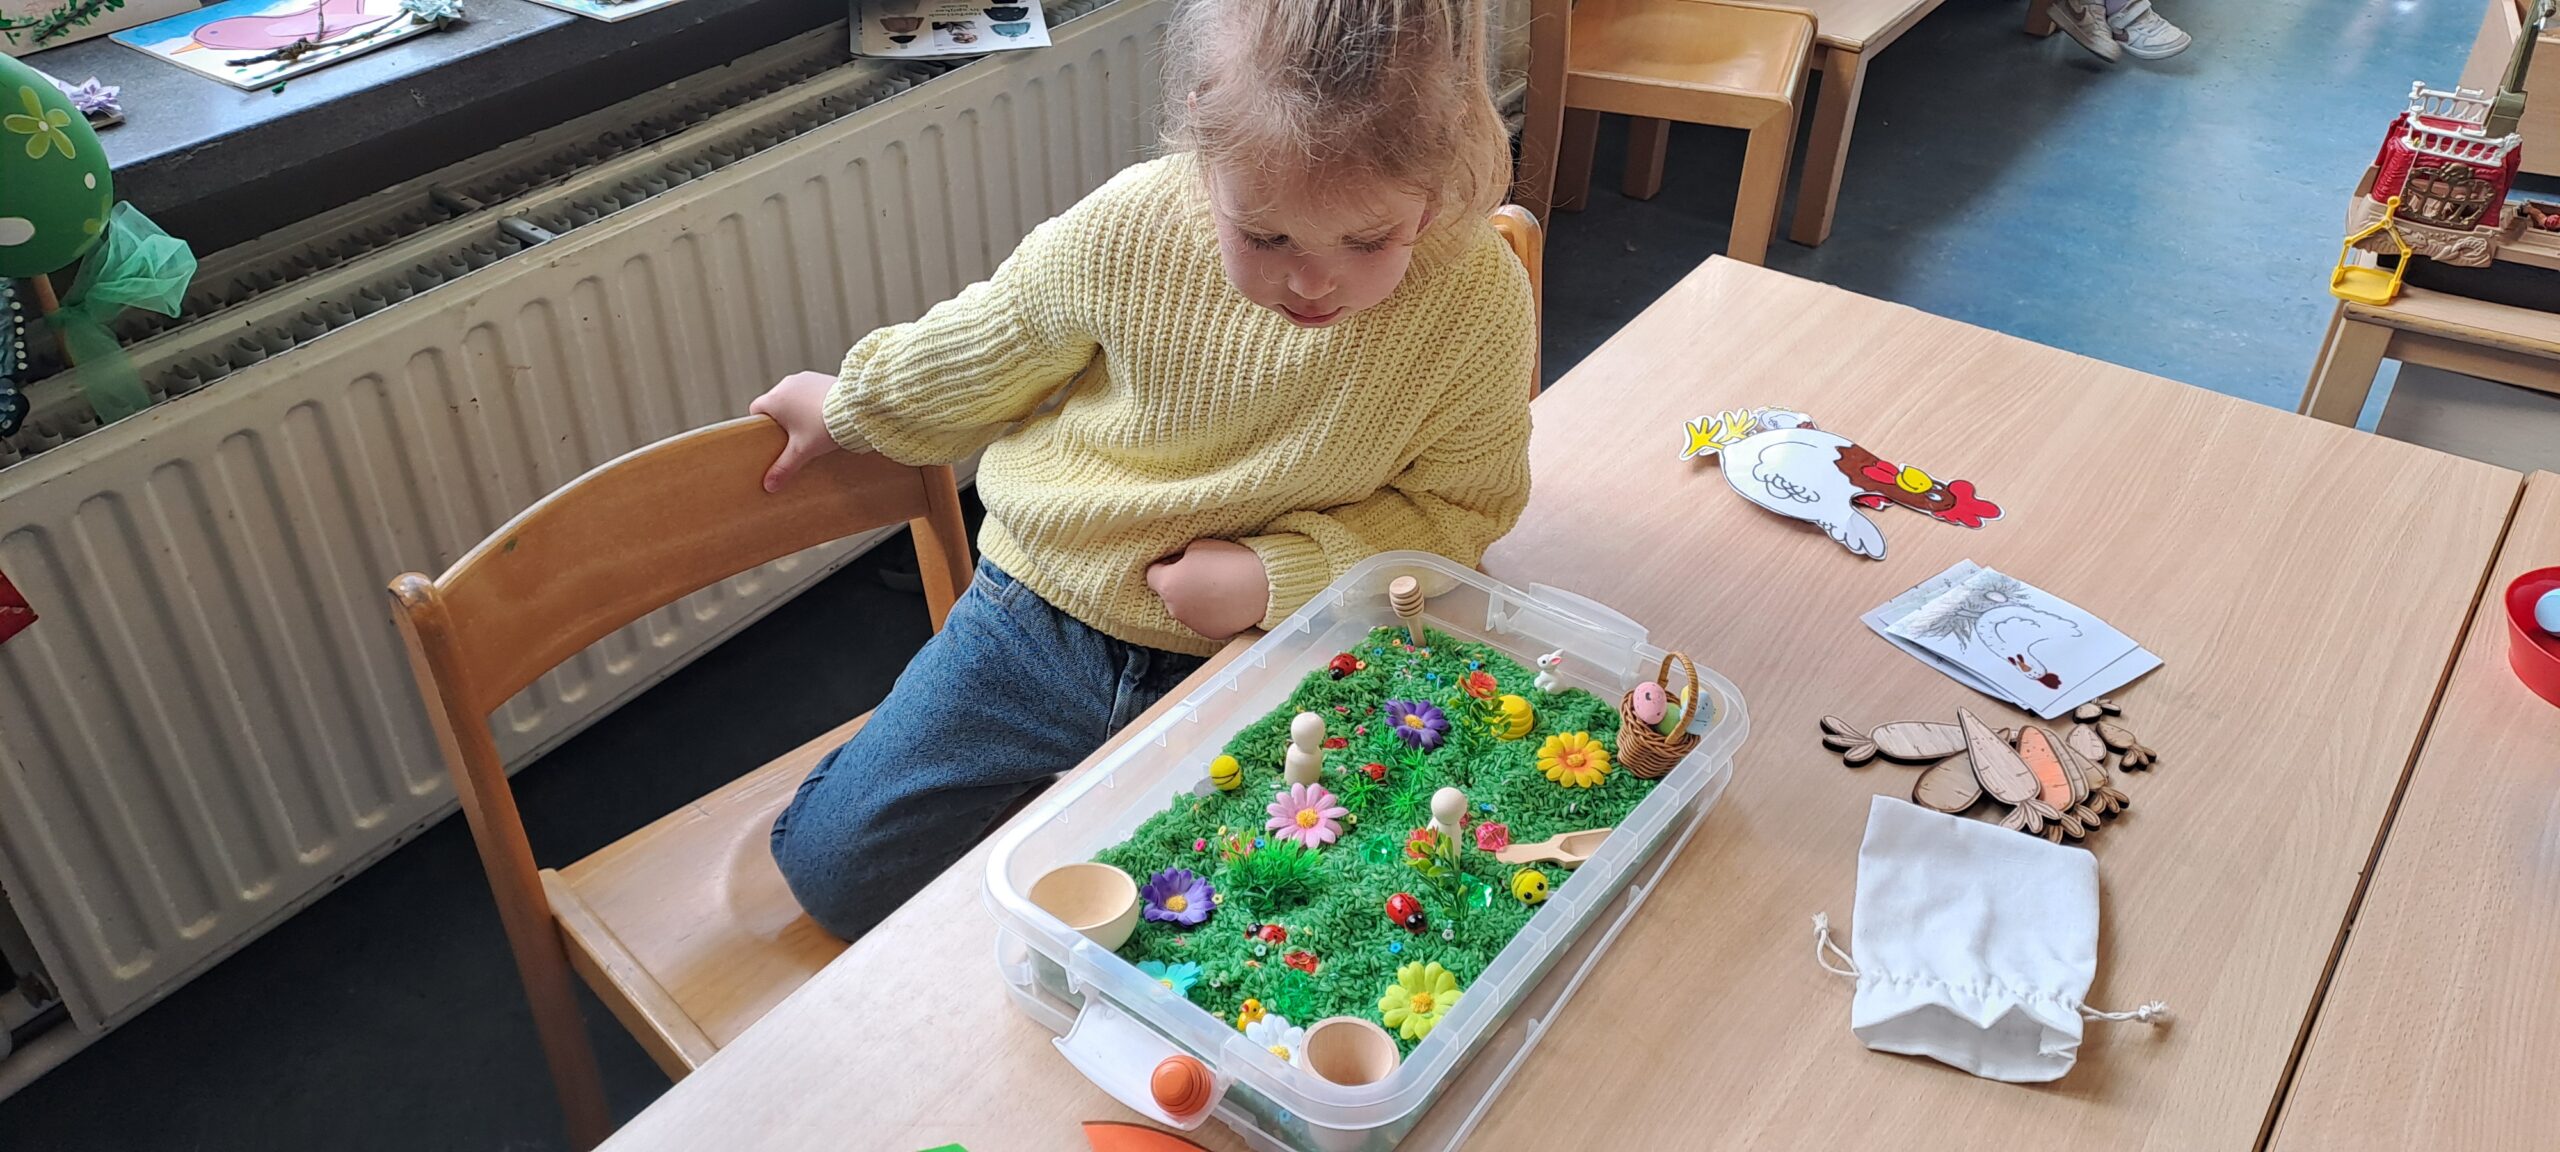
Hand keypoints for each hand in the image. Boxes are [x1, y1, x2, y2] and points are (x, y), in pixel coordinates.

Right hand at [747, 370, 847, 491]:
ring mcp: (803, 378)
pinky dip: (810, 400)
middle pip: (774, 402)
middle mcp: (785, 384)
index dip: (761, 425)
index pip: (756, 409)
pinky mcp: (819, 377)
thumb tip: (769, 485)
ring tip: (810, 426)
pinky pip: (807, 389)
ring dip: (796, 408)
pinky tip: (821, 414)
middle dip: (781, 419)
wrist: (855, 408)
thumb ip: (784, 467)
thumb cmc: (824, 427)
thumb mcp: (802, 450)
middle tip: (793, 436)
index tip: (772, 437)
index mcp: (775, 399)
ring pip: (791, 395)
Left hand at [1146, 539, 1268, 639]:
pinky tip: (1224, 600)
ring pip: (1185, 608)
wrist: (1260, 587)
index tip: (1177, 560)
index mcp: (1168, 585)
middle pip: (1168, 593)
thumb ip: (1181, 557)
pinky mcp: (1209, 633)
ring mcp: (1192, 624)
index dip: (1164, 565)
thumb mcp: (1198, 546)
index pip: (1151, 574)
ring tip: (1216, 587)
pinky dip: (1209, 611)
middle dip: (1179, 583)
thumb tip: (1179, 563)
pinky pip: (1203, 620)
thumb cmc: (1229, 563)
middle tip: (1200, 572)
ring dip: (1194, 599)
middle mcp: (1174, 609)